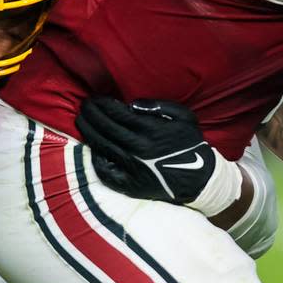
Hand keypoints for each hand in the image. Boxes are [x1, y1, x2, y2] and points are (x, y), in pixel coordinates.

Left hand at [76, 97, 220, 205]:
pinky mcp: (130, 185)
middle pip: (105, 127)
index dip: (103, 104)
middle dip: (91, 113)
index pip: (117, 113)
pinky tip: (93, 148)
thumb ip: (158, 106)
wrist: (200, 178)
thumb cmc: (191, 143)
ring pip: (102, 146)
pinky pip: (106, 171)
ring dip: (88, 131)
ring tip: (82, 120)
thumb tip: (131, 104)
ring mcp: (132, 167)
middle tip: (84, 105)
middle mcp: (138, 148)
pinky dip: (97, 159)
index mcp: (150, 130)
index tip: (95, 98)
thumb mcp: (183, 117)